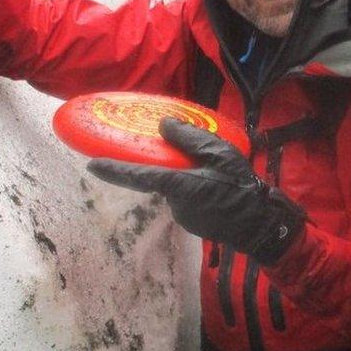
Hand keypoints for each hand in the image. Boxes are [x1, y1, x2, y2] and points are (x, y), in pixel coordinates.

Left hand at [87, 118, 305, 264]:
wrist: (260, 225)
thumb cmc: (241, 187)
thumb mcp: (220, 153)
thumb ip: (189, 139)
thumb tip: (164, 124)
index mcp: (178, 185)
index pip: (138, 175)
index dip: (113, 169)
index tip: (91, 164)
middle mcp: (173, 202)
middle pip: (158, 177)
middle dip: (163, 163)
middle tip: (176, 150)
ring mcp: (181, 215)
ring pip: (173, 187)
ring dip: (183, 175)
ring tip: (211, 169)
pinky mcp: (190, 221)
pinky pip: (184, 197)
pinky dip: (192, 187)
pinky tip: (213, 183)